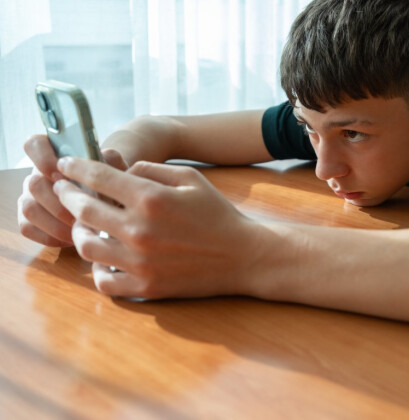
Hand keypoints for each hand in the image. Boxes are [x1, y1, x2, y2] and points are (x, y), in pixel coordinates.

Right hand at [18, 134, 127, 246]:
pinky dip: (51, 235)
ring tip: (83, 228)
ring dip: (57, 221)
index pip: (35, 144)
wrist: (114, 198)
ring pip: (30, 208)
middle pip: (34, 183)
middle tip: (84, 211)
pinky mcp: (29, 220)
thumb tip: (106, 159)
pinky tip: (73, 238)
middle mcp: (38, 173)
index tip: (62, 171)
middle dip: (60, 200)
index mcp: (54, 153)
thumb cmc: (114, 180)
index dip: (43, 157)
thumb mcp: (117, 168)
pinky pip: (27, 228)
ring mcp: (30, 196)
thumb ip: (110, 161)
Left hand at [52, 158, 258, 298]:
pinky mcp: (146, 287)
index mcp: (151, 199)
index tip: (65, 166)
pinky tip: (104, 259)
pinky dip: (97, 269)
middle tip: (63, 190)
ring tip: (82, 226)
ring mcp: (140, 262)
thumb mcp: (190, 178)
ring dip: (78, 232)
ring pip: (86, 247)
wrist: (243, 256)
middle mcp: (139, 230)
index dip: (75, 168)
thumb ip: (151, 169)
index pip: (97, 178)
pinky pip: (103, 282)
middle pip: (83, 210)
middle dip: (67, 195)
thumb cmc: (217, 214)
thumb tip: (119, 173)